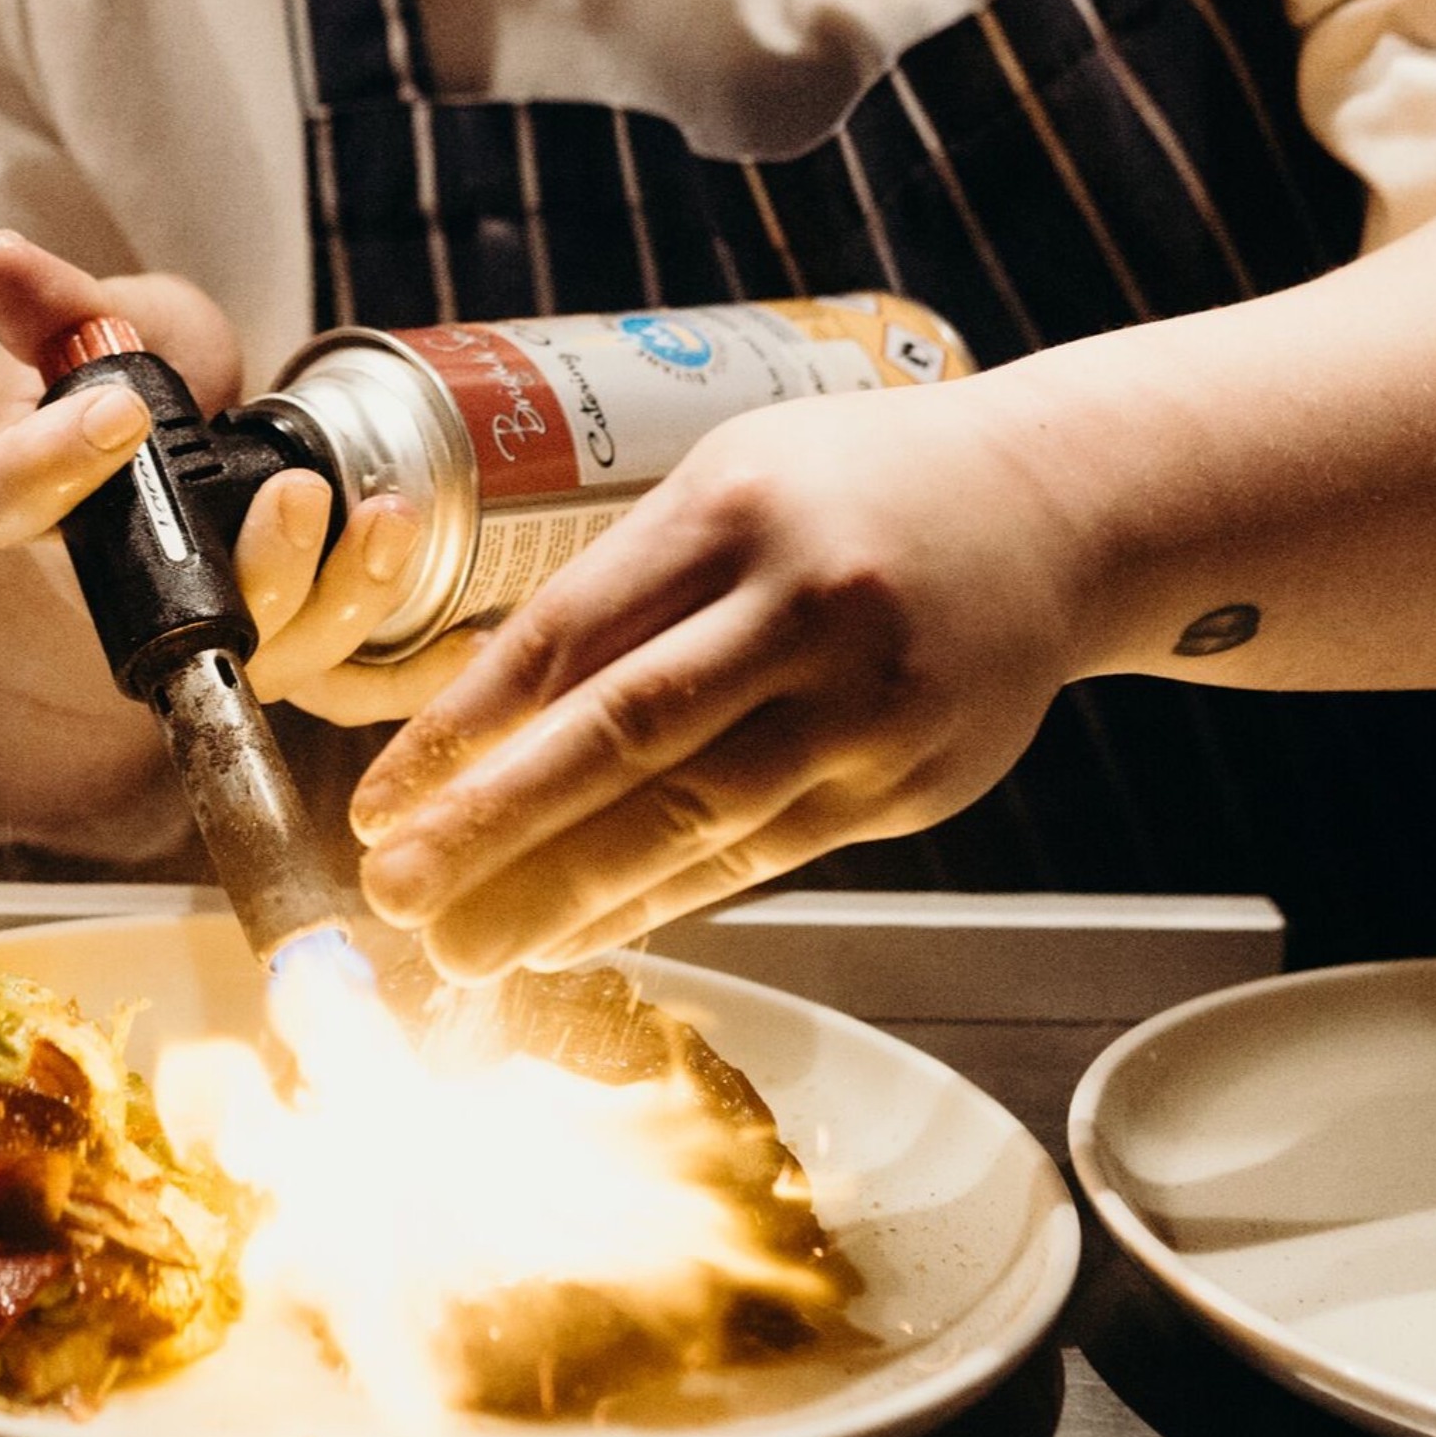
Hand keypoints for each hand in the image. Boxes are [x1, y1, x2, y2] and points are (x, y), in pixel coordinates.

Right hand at [0, 232, 437, 721]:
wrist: (161, 463)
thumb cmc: (116, 387)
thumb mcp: (90, 327)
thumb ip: (59, 303)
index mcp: (31, 503)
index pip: (6, 500)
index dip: (51, 467)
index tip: (118, 415)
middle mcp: (116, 588)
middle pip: (171, 613)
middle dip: (253, 569)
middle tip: (297, 492)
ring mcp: (207, 627)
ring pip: (272, 654)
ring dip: (341, 601)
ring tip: (390, 520)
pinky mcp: (285, 645)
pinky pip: (344, 687)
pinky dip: (409, 674)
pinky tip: (467, 634)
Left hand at [347, 377, 1087, 978]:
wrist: (1055, 509)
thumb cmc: (853, 491)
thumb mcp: (729, 486)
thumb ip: (621, 587)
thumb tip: (477, 717)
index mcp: (731, 513)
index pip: (567, 635)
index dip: (462, 728)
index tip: (380, 798)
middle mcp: (800, 607)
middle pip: (619, 738)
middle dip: (493, 829)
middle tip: (396, 896)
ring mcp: (865, 704)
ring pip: (689, 821)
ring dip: (563, 897)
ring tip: (466, 950)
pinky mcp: (907, 783)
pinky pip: (760, 860)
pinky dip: (660, 906)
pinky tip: (578, 939)